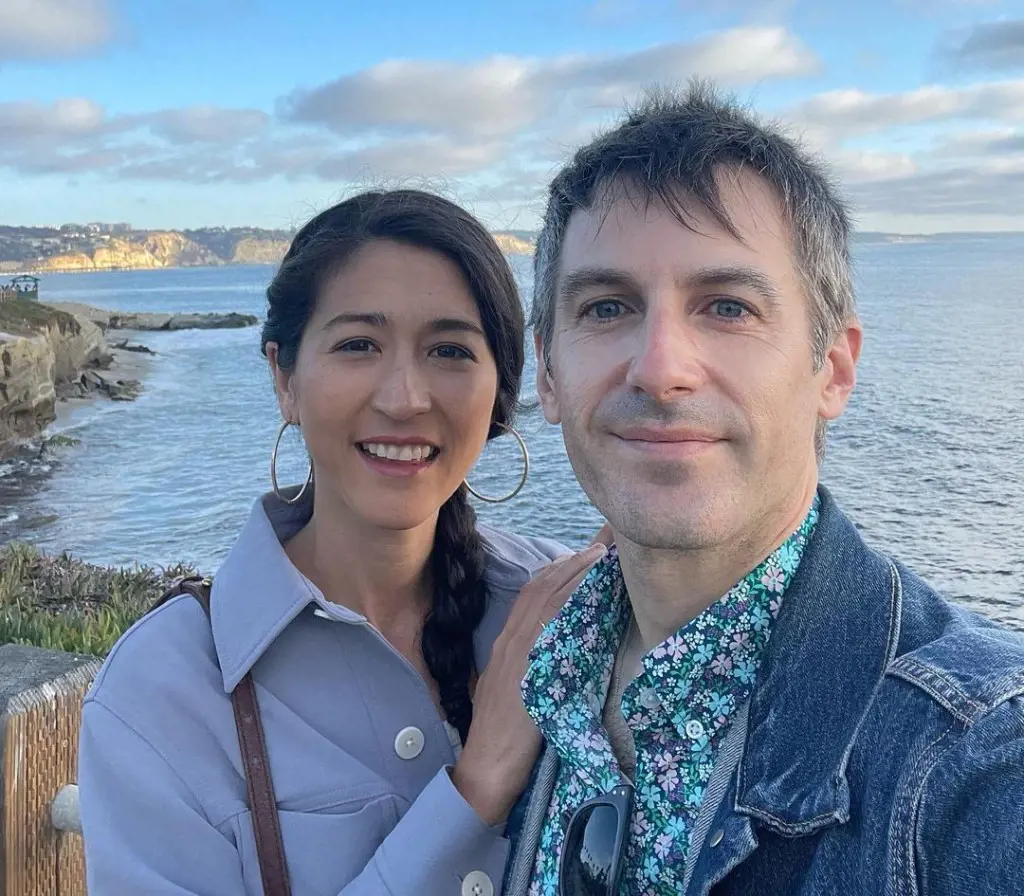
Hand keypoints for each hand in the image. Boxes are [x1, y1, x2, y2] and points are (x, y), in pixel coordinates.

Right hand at [453, 526, 611, 824]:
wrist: (485, 767)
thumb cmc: (501, 737)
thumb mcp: (514, 690)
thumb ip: (532, 666)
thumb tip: (559, 650)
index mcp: (507, 642)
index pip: (535, 592)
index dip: (561, 569)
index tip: (588, 552)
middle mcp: (511, 638)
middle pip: (544, 585)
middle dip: (574, 559)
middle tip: (605, 539)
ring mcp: (519, 650)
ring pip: (548, 596)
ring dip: (576, 569)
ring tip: (604, 550)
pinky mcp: (529, 664)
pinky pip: (551, 620)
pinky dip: (569, 596)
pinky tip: (589, 584)